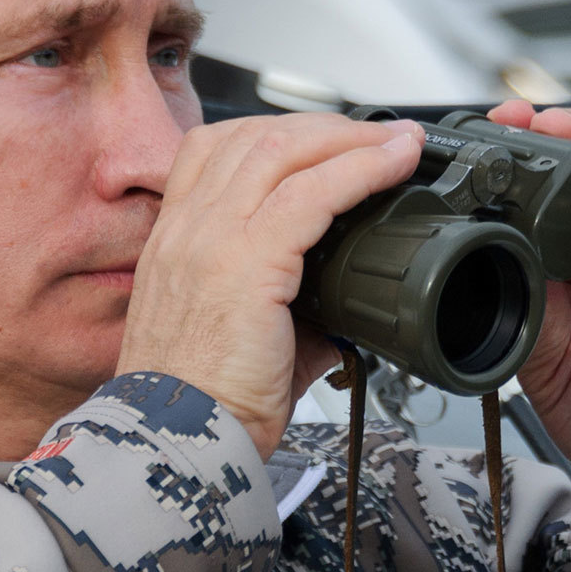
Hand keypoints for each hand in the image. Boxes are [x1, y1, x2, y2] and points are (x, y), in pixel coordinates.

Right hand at [117, 112, 423, 459]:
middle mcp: (185, 228)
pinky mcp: (243, 261)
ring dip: (349, 138)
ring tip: (396, 144)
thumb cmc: (204, 402)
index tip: (328, 140)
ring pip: (283, 150)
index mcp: (174, 239)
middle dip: (325, 127)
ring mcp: (209, 238)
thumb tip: (343, 312)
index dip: (280, 134)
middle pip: (256, 137)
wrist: (175, 444)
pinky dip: (360, 169)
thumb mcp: (240, 337)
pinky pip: (311, 193)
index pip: (216, 149)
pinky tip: (393, 166)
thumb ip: (289, 312)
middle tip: (377, 136)